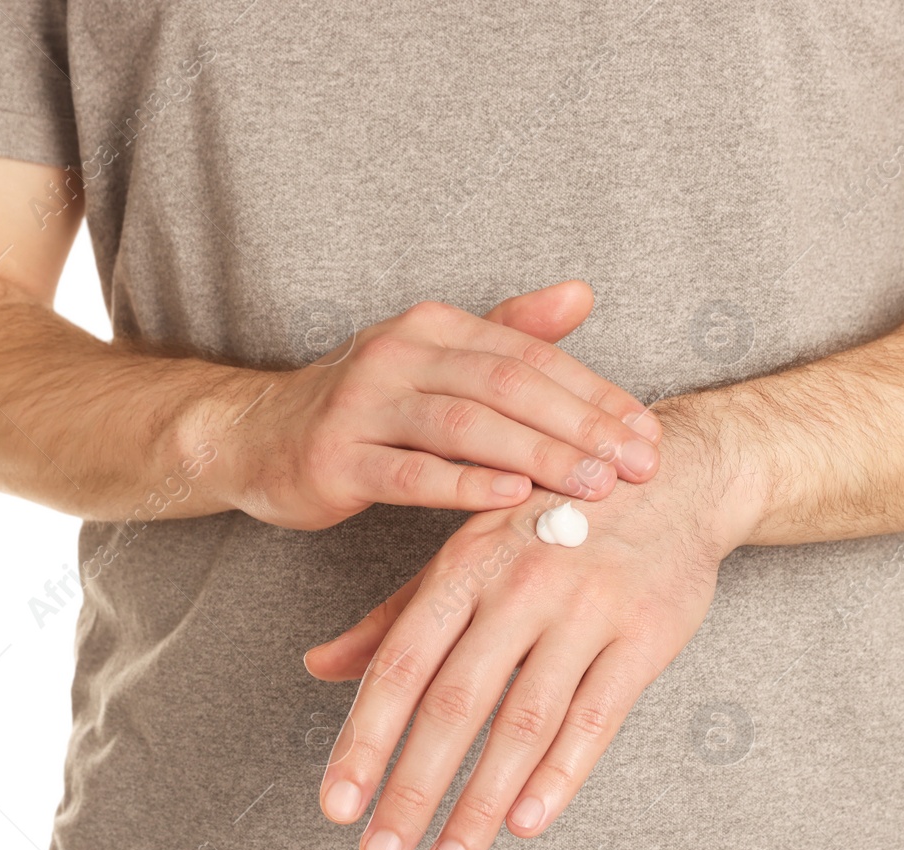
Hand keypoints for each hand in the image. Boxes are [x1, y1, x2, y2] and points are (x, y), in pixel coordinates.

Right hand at [201, 282, 661, 529]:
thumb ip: (510, 332)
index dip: (596, 395)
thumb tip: (583, 294)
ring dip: (537, 457)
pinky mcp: (334, 458)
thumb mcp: (435, 359)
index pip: (532, 356)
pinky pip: (409, 473)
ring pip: (466, 425)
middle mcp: (399, 353)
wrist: (254, 436)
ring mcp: (362, 405)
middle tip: (638, 466)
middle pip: (508, 385)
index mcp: (433, 326)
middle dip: (581, 428)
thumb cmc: (364, 407)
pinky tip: (512, 501)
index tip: (648, 435)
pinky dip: (464, 485)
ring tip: (593, 486)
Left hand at [304, 411, 756, 849]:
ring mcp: (585, 611)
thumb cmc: (554, 520)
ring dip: (480, 802)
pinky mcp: (644, 636)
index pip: (401, 664)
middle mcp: (519, 587)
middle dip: (412, 788)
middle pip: (455, 704)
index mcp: (465, 566)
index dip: (365, 738)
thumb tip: (318, 666)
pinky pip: (596, 717)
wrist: (672, 477)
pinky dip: (560, 775)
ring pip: (523, 722)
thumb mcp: (469, 550)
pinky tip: (525, 823)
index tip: (336, 805)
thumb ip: (395, 616)